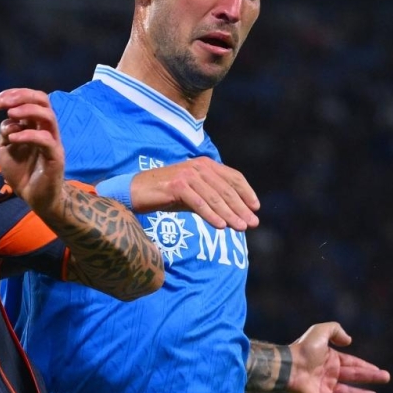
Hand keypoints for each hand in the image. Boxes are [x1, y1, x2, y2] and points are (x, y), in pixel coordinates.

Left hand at [0, 88, 67, 216]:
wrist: (34, 197)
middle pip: (42, 100)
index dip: (13, 95)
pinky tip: (13, 138)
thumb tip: (8, 121)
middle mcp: (46, 129)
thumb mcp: (5, 150)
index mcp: (35, 124)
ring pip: (48, 116)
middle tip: (2, 104)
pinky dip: (28, 135)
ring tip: (10, 114)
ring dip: (27, 110)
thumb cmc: (22, 172)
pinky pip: (46, 140)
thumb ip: (6, 133)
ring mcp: (52, 141)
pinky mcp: (55, 156)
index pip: (30, 99)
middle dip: (21, 97)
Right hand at [129, 157, 260, 230]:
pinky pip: (198, 203)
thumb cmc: (165, 194)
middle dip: (241, 208)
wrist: (136, 191)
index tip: (256, 208)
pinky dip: (211, 215)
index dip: (247, 192)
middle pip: (226, 189)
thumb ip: (211, 199)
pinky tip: (221, 226)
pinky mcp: (177, 185)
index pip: (233, 177)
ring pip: (215, 197)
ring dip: (230, 214)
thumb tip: (234, 214)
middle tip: (253, 223)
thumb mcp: (192, 194)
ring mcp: (188, 175)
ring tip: (240, 228)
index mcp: (206, 164)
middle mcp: (199, 166)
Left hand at [287, 322, 389, 392]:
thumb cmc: (304, 349)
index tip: (379, 370)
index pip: (352, 363)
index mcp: (330, 359)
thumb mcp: (320, 331)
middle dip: (370, 377)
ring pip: (347, 392)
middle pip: (354, 376)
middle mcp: (328, 373)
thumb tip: (349, 341)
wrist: (288, 367)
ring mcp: (324, 387)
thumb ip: (336, 330)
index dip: (366, 366)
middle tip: (386, 378)